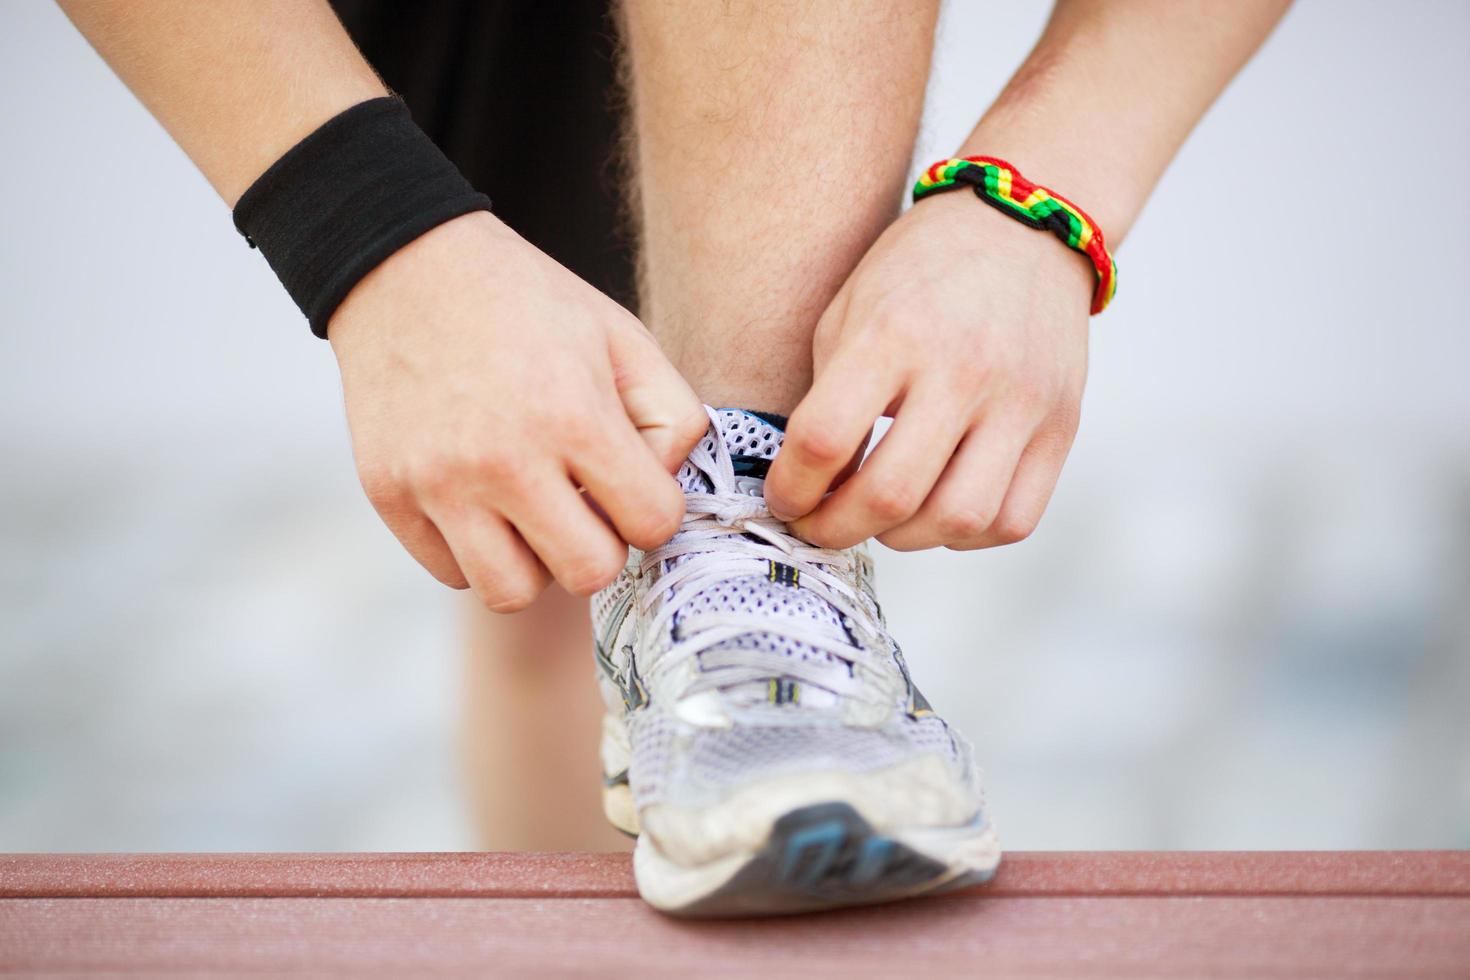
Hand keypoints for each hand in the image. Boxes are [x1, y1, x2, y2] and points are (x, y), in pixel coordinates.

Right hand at [329, 211, 706, 609]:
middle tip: (582, 501)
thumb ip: (672, 417)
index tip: (630, 482)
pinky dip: (474, 551)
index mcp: (572, 413)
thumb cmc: (529, 306)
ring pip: (513, 592)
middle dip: (599, 544)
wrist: (404, 269)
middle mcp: (502, 458)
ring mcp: (437, 483)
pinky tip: (480, 499)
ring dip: (535, 561)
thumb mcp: (622, 336)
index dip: (653, 508)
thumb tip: (666, 493)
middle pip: (588, 574)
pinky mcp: (388, 495)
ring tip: (530, 508)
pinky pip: (452, 573)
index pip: (651, 523)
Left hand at [765, 192, 1090, 550]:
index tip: (783, 497)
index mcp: (894, 332)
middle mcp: (963, 369)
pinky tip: (938, 507)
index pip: (824, 439)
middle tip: (820, 524)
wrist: (1023, 230)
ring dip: (904, 537)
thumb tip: (811, 489)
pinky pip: (1012, 520)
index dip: (791, 487)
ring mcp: (1021, 403)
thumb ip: (826, 401)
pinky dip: (965, 534)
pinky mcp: (1061, 427)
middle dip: (837, 529)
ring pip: (957, 520)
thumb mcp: (849, 312)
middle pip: (891, 494)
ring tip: (882, 515)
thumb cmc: (919, 273)